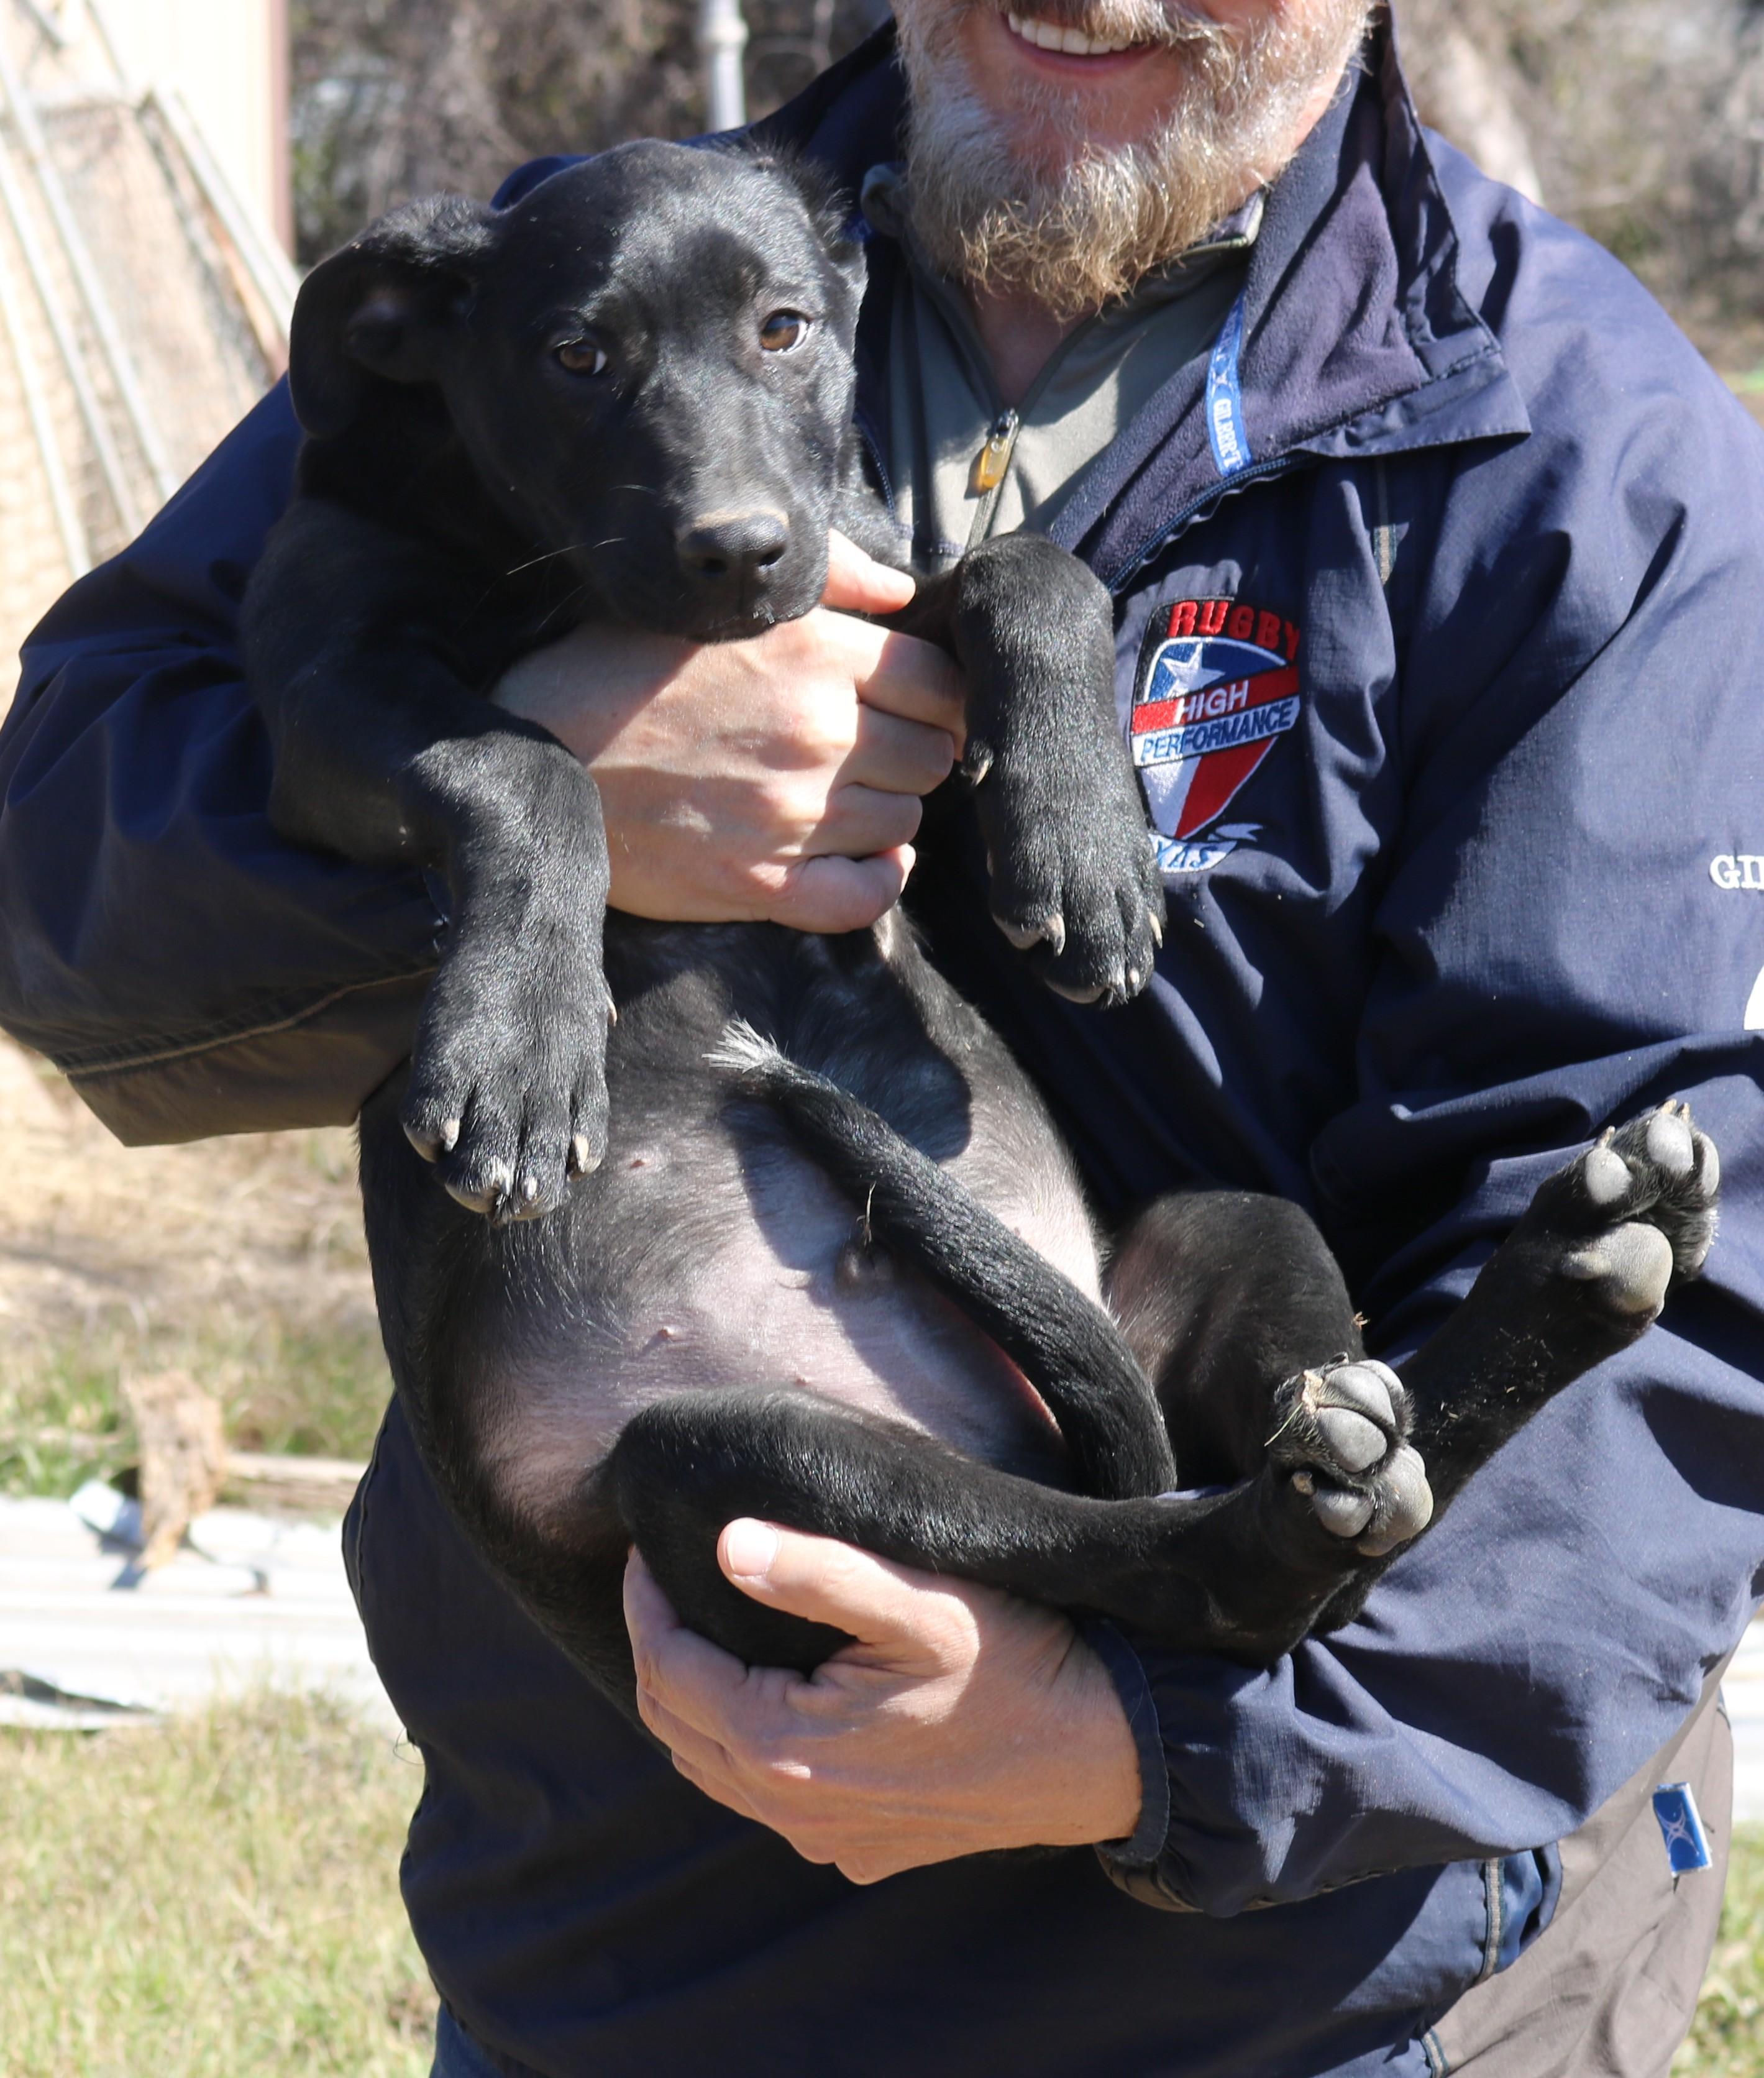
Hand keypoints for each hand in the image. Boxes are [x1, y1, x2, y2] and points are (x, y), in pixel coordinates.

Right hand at [494, 534, 966, 932]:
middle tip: (875, 750)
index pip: (942, 685)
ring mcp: (790, 816)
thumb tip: (904, 593)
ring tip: (843, 795)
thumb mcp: (715, 598)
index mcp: (813, 655)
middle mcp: (814, 735)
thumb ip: (825, 577)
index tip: (917, 705)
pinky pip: (864, 898)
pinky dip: (877, 881)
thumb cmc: (620, 667)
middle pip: (932, 757)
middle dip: (914, 752)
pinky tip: (860, 859)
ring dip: (887, 811)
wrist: (528, 750)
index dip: (941, 698)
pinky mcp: (758, 885)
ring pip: (903, 823)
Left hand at [623, 1521, 1142, 1882]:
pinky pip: (765, 1800)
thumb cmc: (1015, 1662)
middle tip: (660, 1581)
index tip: (644, 1549)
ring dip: (690, 1700)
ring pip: (714, 1770)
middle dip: (655, 1649)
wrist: (1102, 1752)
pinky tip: (766, 1694)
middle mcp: (794, 1809)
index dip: (644, 1604)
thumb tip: (726, 1544)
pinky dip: (738, 1745)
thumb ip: (818, 1572)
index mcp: (787, 1746)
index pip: (669, 1671)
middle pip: (675, 1725)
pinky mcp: (860, 1848)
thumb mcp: (918, 1600)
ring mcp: (826, 1838)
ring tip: (698, 1626)